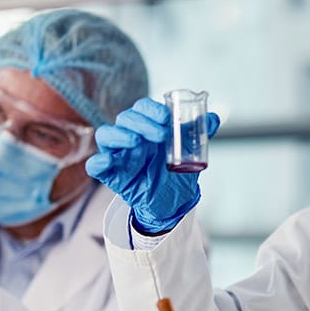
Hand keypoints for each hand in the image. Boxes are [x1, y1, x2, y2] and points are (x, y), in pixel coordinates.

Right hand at [84, 97, 220, 234]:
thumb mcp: (190, 153)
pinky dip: (98, 162)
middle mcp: (131, 137)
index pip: (142, 108)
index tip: (166, 117)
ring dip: (119, 135)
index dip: (151, 110)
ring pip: (106, 135)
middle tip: (161, 135)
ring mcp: (119, 155)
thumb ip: (198, 134)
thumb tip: (214, 118)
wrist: (172, 202)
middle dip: (141, 122)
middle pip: (125, 118)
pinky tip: (107, 162)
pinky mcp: (111, 174)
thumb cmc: (176, 171)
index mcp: (148, 127)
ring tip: (135, 142)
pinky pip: (95, 165)